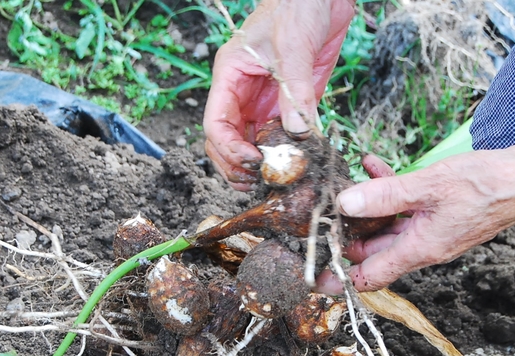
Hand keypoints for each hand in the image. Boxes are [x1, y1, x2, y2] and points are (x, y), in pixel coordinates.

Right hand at [203, 0, 354, 190]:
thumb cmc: (297, 7)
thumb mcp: (293, 46)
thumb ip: (295, 90)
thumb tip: (297, 132)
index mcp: (230, 76)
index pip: (216, 122)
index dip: (228, 148)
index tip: (251, 162)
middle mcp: (243, 93)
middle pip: (226, 141)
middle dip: (236, 165)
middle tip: (258, 180)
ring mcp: (266, 101)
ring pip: (252, 143)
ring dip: (260, 164)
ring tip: (275, 179)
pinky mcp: (290, 104)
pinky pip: (282, 136)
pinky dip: (287, 153)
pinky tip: (298, 163)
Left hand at [314, 150, 514, 293]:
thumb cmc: (488, 186)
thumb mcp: (429, 186)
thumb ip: (385, 196)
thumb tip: (345, 204)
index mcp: (419, 250)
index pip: (371, 278)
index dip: (341, 279)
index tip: (315, 275)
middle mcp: (423, 246)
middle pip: (372, 250)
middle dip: (346, 233)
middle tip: (321, 212)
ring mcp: (431, 231)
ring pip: (386, 225)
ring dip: (366, 204)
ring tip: (348, 178)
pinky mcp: (438, 213)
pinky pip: (403, 207)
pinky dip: (387, 190)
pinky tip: (374, 164)